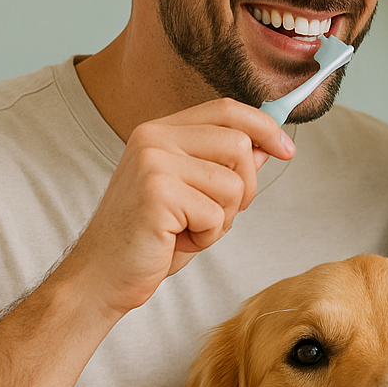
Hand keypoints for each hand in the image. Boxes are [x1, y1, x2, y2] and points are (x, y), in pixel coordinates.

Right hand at [61, 98, 293, 316]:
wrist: (101, 276)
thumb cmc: (150, 238)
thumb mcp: (194, 196)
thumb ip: (224, 167)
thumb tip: (265, 147)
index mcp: (161, 131)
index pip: (226, 110)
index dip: (263, 127)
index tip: (286, 150)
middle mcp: (155, 138)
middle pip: (239, 145)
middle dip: (244, 189)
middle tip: (216, 216)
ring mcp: (154, 162)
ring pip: (233, 183)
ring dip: (223, 218)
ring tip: (189, 230)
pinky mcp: (158, 192)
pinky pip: (216, 214)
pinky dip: (207, 237)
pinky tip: (177, 241)